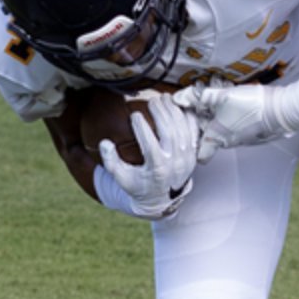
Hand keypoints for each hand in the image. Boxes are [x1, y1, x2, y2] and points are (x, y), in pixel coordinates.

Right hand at [97, 95, 199, 219]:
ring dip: (173, 111)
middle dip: (161, 113)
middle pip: (169, 133)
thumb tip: (105, 143)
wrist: (161, 200)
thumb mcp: (121, 178)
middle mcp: (175, 163)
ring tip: (162, 98)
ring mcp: (186, 158)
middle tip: (151, 100)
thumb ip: (111, 162)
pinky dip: (187, 116)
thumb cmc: (138, 186)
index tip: (134, 115)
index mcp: (157, 170)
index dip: (142, 128)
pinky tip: (178, 105)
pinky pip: (193, 131)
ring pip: (182, 129)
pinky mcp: (193, 153)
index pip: (150, 146)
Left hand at [173, 75, 298, 161]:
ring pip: (222, 127)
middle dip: (203, 118)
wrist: (283, 110)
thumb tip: (178, 98)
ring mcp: (241, 138)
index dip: (190, 138)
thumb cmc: (252, 107)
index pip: (199, 152)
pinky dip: (230, 114)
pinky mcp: (252, 132)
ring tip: (217, 95)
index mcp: (218, 138)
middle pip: (209, 134)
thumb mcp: (222, 97)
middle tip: (200, 100)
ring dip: (217, 113)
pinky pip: (234, 125)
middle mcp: (228, 142)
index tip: (187, 122)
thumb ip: (200, 97)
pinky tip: (235, 100)